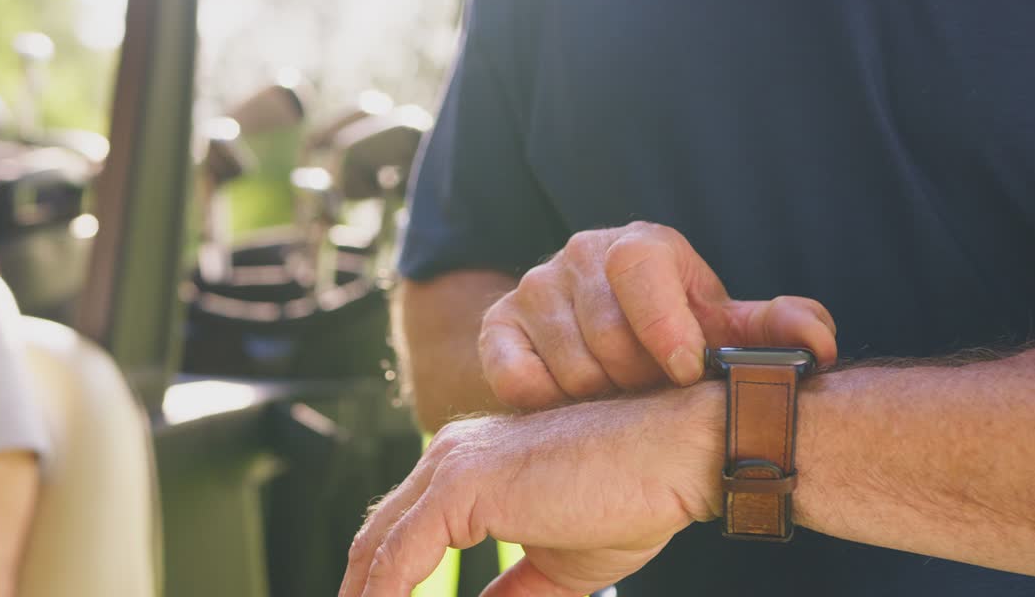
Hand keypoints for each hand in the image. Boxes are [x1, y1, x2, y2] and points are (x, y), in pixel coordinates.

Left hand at [339, 384, 724, 596]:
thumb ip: (510, 591)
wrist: (673, 452)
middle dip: (360, 592)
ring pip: (376, 550)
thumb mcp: (557, 564)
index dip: (380, 586)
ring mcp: (450, 466)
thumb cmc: (632, 496)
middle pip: (375, 538)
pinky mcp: (460, 486)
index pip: (400, 532)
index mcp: (468, 463)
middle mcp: (448, 454)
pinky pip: (396, 560)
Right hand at [480, 221, 837, 409]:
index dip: (663, 326)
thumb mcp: (721, 334)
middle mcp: (579, 254)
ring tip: (620, 405)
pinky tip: (575, 408)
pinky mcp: (497, 327)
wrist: (603, 348)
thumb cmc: (674, 339)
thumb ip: (775, 333)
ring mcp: (533, 288)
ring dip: (599, 399)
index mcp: (640, 244)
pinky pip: (514, 377)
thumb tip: (819, 344)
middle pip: (605, 331)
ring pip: (566, 363)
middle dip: (638, 380)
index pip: (639, 266)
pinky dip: (547, 403)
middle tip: (654, 399)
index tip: (683, 372)